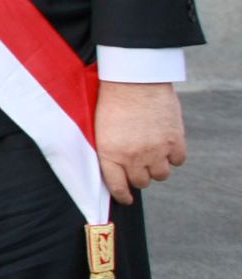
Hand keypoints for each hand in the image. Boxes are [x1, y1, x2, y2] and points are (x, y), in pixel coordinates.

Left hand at [95, 81, 187, 204]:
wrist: (134, 80)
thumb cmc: (111, 99)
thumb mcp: (100, 128)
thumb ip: (108, 150)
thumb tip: (116, 168)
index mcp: (110, 154)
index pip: (117, 186)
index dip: (123, 195)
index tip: (127, 198)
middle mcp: (134, 157)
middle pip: (142, 182)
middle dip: (140, 176)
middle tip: (139, 165)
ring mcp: (156, 150)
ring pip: (162, 175)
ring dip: (157, 167)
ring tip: (152, 153)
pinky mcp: (175, 141)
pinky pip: (178, 161)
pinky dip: (174, 156)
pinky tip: (167, 145)